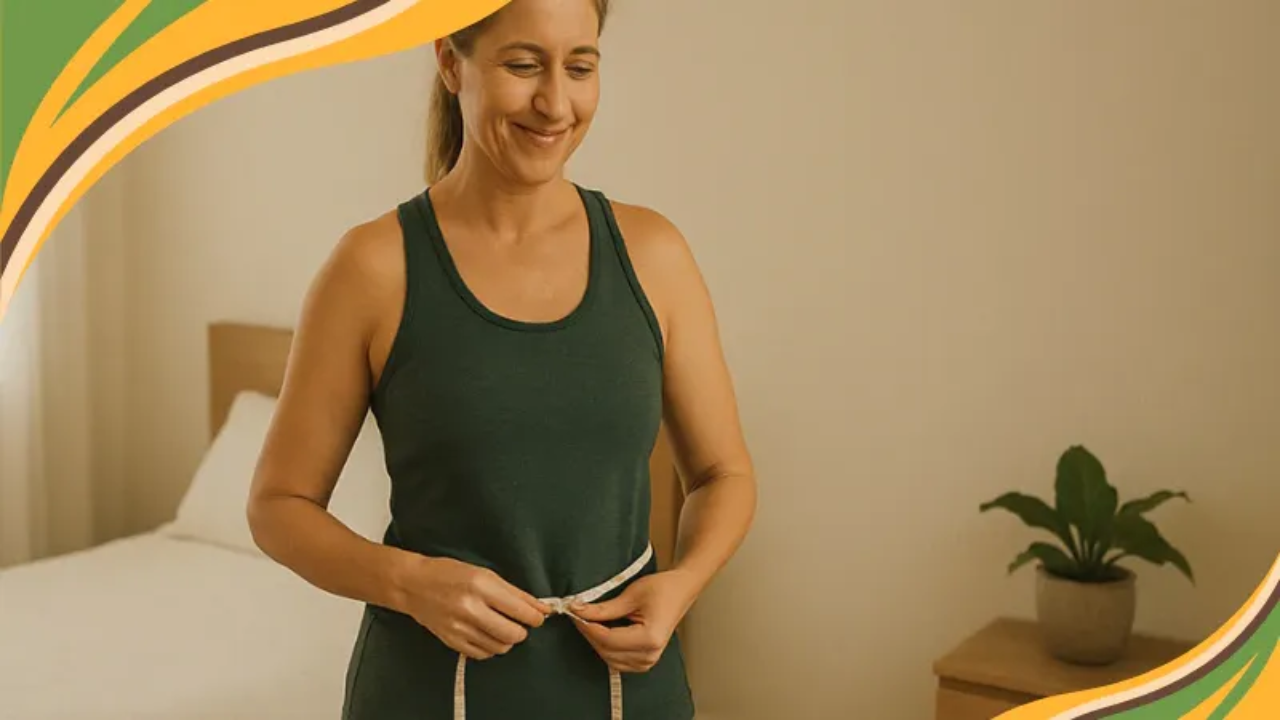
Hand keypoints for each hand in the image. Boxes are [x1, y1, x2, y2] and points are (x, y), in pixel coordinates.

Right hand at [398, 554, 550, 660]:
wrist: (413, 584)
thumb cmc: (449, 573)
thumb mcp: (484, 573)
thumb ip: (514, 593)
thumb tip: (541, 607)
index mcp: (481, 586)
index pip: (520, 610)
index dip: (535, 616)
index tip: (539, 616)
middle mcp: (471, 608)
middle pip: (513, 633)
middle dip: (522, 630)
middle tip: (519, 622)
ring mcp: (460, 627)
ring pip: (500, 647)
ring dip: (507, 639)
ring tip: (501, 627)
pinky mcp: (452, 641)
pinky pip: (483, 654)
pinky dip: (490, 647)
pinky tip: (486, 634)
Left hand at [568, 570, 699, 673]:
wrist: (681, 591)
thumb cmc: (662, 589)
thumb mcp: (631, 595)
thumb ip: (604, 608)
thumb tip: (578, 610)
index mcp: (649, 638)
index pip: (608, 639)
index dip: (587, 626)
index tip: (574, 612)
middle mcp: (650, 654)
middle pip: (606, 651)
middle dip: (589, 633)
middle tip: (577, 613)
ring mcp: (648, 660)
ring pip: (609, 658)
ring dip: (596, 641)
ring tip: (588, 620)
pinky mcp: (645, 660)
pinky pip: (617, 660)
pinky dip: (605, 647)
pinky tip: (601, 631)